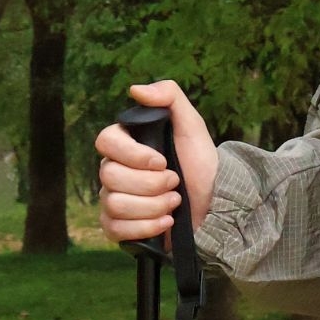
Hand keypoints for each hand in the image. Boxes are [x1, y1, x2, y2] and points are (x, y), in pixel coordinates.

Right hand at [95, 80, 218, 250]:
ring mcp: (112, 200)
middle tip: (175, 183)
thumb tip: (135, 89)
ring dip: (153, 206)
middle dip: (151, 184)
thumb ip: (169, 97)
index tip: (162, 161)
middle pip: (109, 177)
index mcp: (125, 145)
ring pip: (114, 205)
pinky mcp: (118, 227)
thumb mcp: (191, 125)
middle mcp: (113, 171)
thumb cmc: (200, 162)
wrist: (214, 202)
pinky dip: (145, 227)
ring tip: (175, 202)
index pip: (105, 142)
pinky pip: (115, 230)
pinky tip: (166, 222)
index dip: (133, 154)